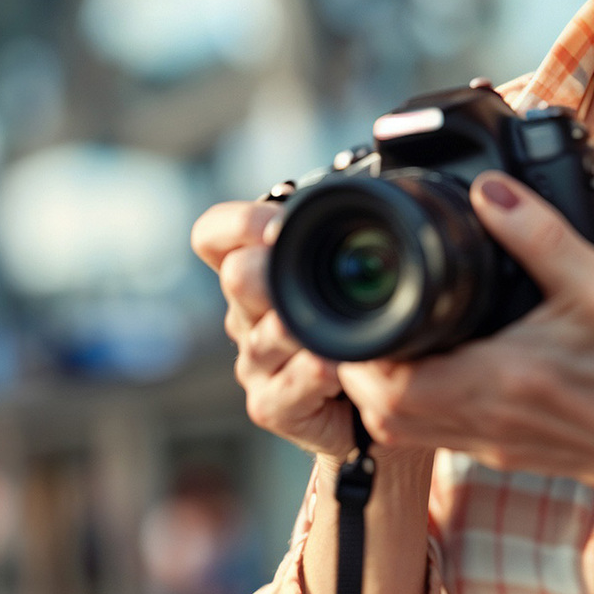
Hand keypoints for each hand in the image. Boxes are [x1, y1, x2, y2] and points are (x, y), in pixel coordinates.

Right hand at [192, 200, 360, 458]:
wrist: (380, 401)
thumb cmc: (366, 329)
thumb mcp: (357, 276)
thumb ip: (345, 239)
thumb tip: (373, 188)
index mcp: (258, 270)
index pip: (214, 235)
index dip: (238, 224)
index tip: (277, 226)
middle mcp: (247, 313)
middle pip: (236, 277)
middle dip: (272, 272)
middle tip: (309, 275)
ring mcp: (255, 361)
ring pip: (264, 334)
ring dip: (302, 329)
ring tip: (336, 333)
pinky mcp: (270, 405)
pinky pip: (285, 386)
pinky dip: (313, 375)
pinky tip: (335, 370)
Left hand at [343, 174, 593, 513]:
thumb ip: (537, 233)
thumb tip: (487, 190)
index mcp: (496, 383)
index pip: (386, 385)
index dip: (356, 350)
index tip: (363, 304)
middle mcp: (482, 421)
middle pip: (378, 411)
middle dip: (360, 364)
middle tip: (368, 314)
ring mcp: (487, 444)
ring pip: (400, 429)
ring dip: (381, 386)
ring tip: (389, 334)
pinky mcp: (499, 451)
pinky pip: (432, 433)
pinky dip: (413, 402)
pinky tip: (431, 364)